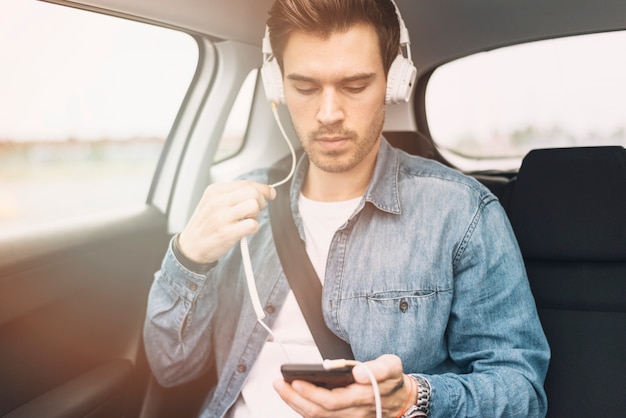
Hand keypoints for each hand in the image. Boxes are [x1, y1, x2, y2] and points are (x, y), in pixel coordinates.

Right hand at [178, 180, 275, 263]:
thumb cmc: (207, 224)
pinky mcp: (226, 233)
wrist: (191, 247)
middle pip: (253, 193)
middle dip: (260, 202)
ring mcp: (221, 217)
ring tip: (245, 221)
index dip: (263, 189)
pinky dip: (253, 229)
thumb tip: (268, 191)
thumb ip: (236, 194)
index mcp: (215, 191)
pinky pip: (252, 225)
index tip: (270, 194)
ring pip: (254, 206)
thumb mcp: (214, 202)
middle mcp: (217, 201)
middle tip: (253, 212)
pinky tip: (244, 231)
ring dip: (256, 215)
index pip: (247, 183)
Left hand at [273, 354, 411, 417]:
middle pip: (319, 412)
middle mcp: (353, 412)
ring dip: (296, 404)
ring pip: (316, 417)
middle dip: (295, 398)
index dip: (312, 393)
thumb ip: (379, 369)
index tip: (296, 381)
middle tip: (279, 384)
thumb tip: (358, 371)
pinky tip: (293, 398)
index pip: (332, 400)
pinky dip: (304, 409)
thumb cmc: (393, 381)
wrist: (402, 400)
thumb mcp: (392, 367)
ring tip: (281, 388)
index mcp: (363, 398)